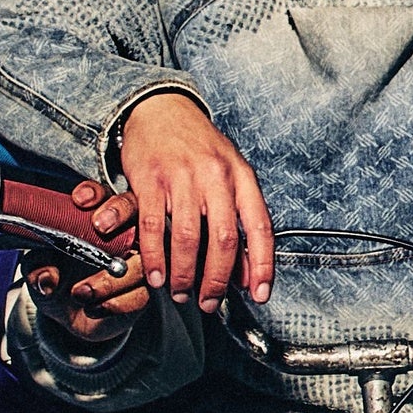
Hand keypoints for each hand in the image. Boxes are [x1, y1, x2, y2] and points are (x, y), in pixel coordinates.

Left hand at [26, 177, 151, 345]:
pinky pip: (142, 294)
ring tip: (80, 293)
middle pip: (135, 212)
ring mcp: (138, 263)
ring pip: (140, 262)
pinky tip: (94, 308)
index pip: (101, 196)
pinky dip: (115, 303)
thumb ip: (38, 268)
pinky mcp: (145, 291)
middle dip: (119, 214)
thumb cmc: (57, 280)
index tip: (79, 201)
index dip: (94, 195)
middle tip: (100, 227)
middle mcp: (123, 235)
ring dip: (108, 281)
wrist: (68, 315)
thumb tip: (48, 277)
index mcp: (95, 220)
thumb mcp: (38, 271)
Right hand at [114, 92, 273, 310]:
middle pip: (223, 239)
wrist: (161, 109)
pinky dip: (154, 257)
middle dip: (217, 279)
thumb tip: (247, 272)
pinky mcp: (149, 179)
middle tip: (209, 303)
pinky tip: (157, 275)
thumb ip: (240, 220)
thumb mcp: (231, 176)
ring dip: (184, 274)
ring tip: (181, 293)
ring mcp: (181, 177)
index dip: (263, 266)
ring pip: (186, 237)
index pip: (261, 228)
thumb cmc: (199, 148)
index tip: (259, 294)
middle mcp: (216, 177)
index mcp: (242, 178)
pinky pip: (151, 226)